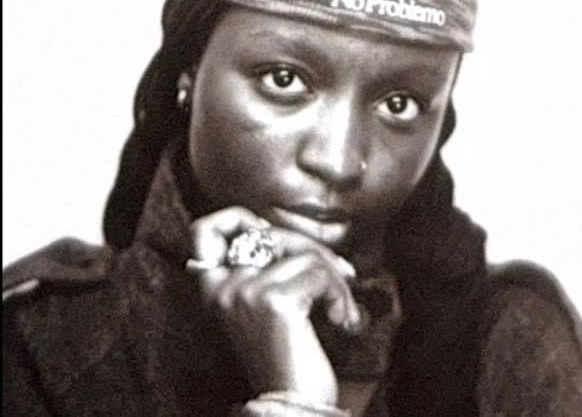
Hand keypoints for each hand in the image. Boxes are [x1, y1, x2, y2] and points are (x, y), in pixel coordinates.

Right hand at [189, 206, 360, 405]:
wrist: (294, 405)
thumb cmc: (289, 356)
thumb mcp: (269, 305)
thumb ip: (271, 267)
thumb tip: (303, 240)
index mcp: (215, 289)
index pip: (206, 228)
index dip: (237, 218)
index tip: (267, 234)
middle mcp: (223, 287)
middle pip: (273, 234)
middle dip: (315, 250)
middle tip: (342, 275)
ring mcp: (245, 292)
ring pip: (305, 254)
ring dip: (335, 280)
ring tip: (341, 309)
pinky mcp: (274, 301)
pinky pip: (319, 274)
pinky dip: (340, 295)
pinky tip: (341, 320)